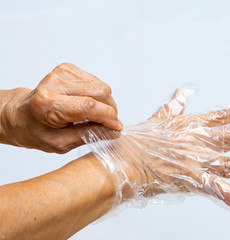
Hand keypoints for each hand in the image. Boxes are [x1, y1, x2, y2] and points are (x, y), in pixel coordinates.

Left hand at [0, 63, 121, 152]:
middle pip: (100, 92)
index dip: (108, 117)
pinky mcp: (68, 69)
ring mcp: (61, 73)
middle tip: (107, 124)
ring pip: (101, 86)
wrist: (21, 114)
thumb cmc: (37, 131)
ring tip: (95, 115)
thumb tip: (114, 131)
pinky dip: (99, 95)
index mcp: (49, 104)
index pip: (89, 106)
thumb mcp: (60, 143)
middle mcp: (54, 84)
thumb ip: (88, 135)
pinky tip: (88, 104)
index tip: (117, 127)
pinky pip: (96, 82)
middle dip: (110, 110)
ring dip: (105, 103)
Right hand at [88, 88, 229, 207]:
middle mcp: (197, 141)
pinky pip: (211, 188)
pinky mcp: (188, 179)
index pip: (222, 117)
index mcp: (189, 125)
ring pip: (229, 164)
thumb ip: (172, 108)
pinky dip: (226, 194)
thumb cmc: (136, 142)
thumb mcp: (156, 120)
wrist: (122, 161)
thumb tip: (181, 94)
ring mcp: (194, 160)